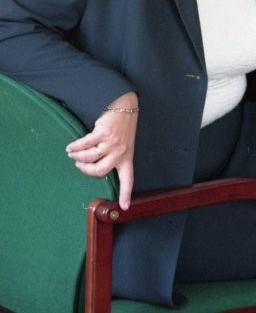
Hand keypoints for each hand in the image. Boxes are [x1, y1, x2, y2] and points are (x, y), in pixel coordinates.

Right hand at [65, 91, 138, 210]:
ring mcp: (112, 143)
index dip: (126, 194)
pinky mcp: (103, 133)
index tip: (124, 208)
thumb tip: (94, 165)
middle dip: (85, 170)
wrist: (125, 104)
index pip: (128, 179)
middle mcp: (120, 152)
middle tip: (79, 165)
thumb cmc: (123, 125)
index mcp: (127, 157)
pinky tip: (70, 147)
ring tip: (72, 153)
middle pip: (99, 171)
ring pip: (89, 157)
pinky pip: (84, 144)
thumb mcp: (124, 143)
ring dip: (77, 156)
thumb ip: (114, 155)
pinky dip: (75, 146)